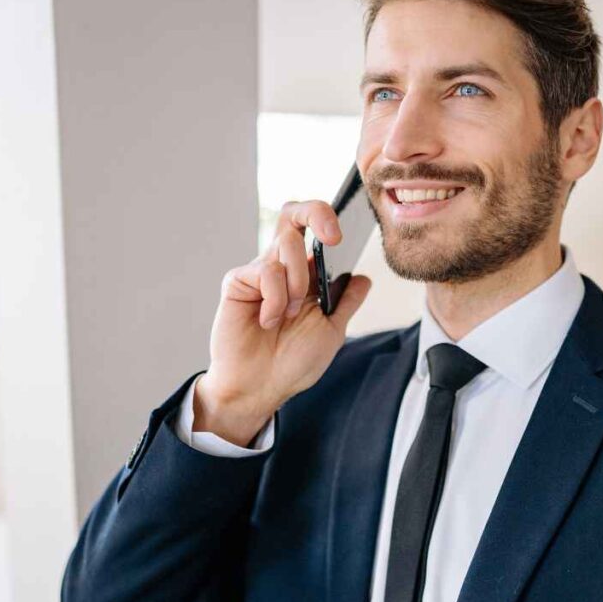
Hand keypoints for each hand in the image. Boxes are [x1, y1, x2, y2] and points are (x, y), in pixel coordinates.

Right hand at [194, 200, 371, 445]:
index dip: (327, 218)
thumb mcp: (331, 331)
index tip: (342, 237)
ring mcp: (259, 273)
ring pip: (287, 244)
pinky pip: (266, 271)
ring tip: (289, 315)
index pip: (314, 229)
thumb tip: (364, 278)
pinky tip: (268, 321)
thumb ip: (347, 302)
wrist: (260, 388)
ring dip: (298, 281)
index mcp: (305, 276)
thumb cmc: (292, 364)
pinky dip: (275, 299)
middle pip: (293, 215)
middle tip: (333, 238)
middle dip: (316, 213)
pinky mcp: (238, 282)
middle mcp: (282, 267)